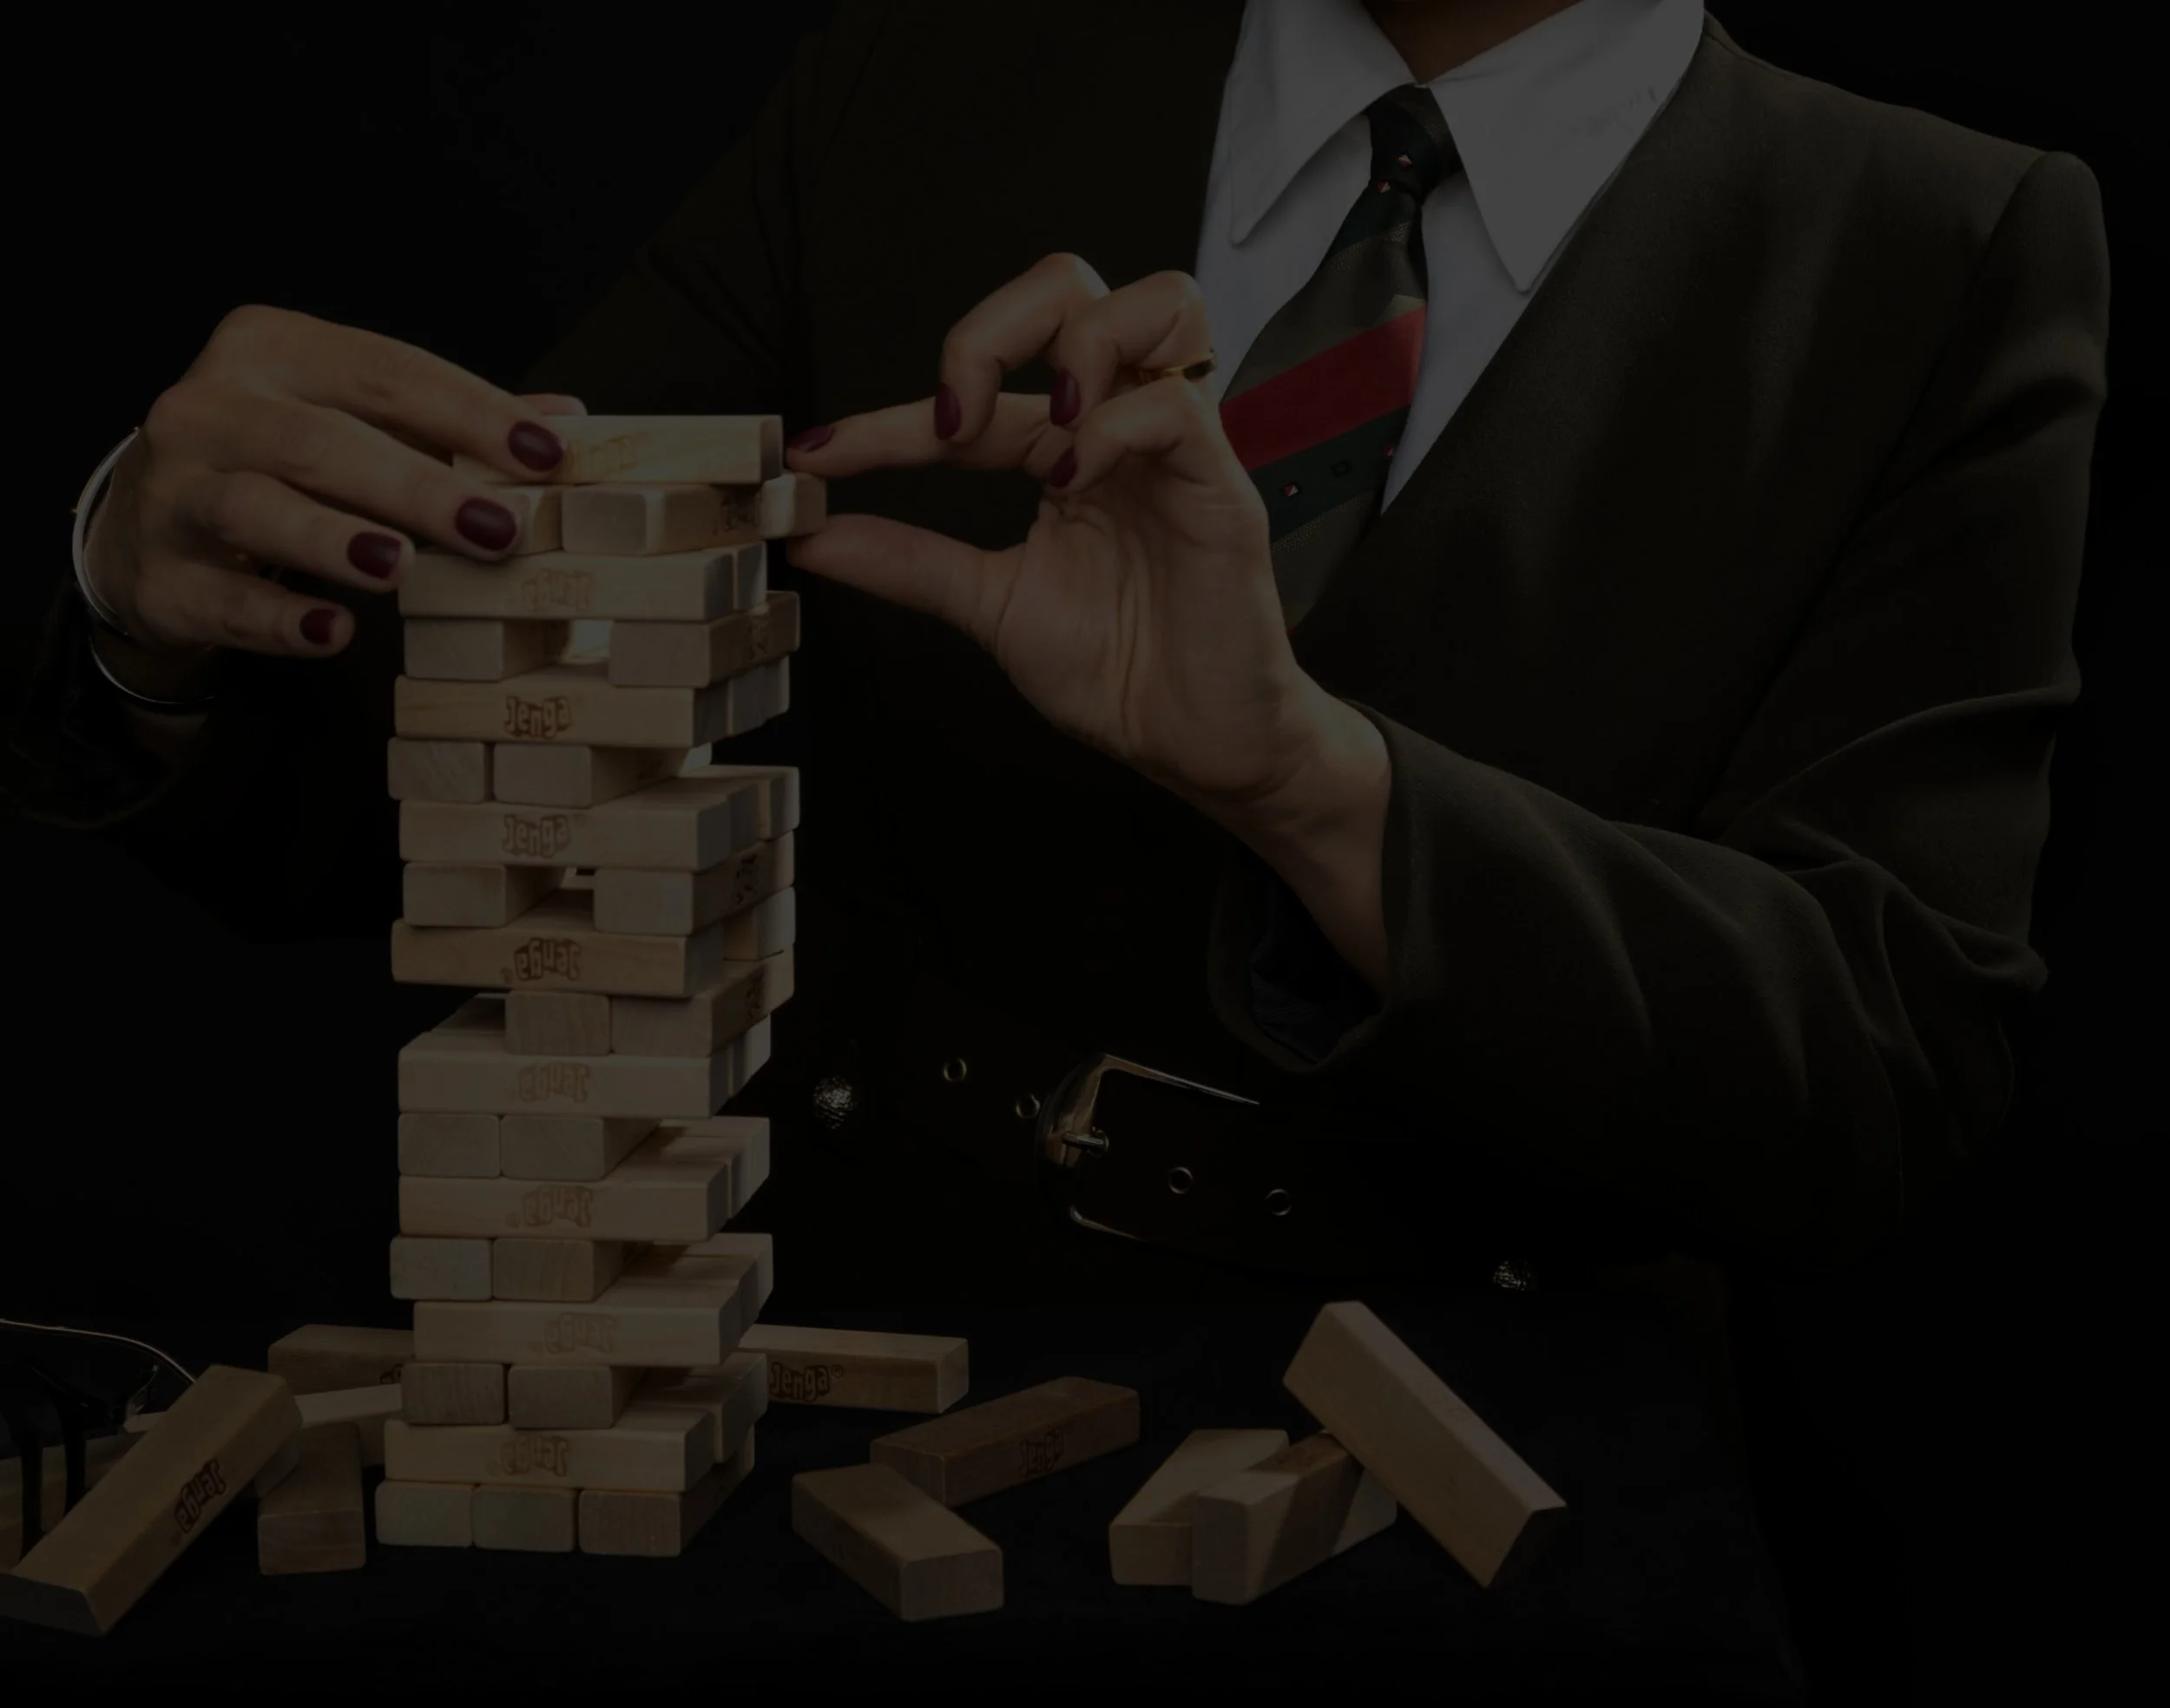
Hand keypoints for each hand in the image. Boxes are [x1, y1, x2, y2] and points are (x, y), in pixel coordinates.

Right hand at [83, 304, 584, 657]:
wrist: (150, 525)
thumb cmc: (279, 464)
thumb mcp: (356, 422)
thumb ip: (451, 423)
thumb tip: (565, 417)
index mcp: (273, 350)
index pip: (385, 371)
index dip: (470, 411)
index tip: (546, 454)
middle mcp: (212, 407)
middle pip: (321, 441)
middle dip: (417, 487)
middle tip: (497, 530)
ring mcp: (174, 490)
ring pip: (256, 506)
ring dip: (333, 539)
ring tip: (401, 567)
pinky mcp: (159, 574)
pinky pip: (222, 596)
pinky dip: (278, 617)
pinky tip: (333, 631)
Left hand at [782, 252, 1341, 819]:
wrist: (1192, 743)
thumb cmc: (1120, 670)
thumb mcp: (990, 605)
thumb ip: (909, 562)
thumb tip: (811, 538)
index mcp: (1067, 450)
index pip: (976, 391)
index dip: (885, 418)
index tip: (817, 457)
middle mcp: (1123, 429)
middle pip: (1072, 285)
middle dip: (990, 329)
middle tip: (953, 422)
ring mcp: (1178, 449)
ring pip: (1157, 303)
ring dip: (1076, 345)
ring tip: (1040, 432)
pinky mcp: (1221, 485)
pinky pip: (1173, 407)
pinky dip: (1109, 431)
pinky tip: (1074, 484)